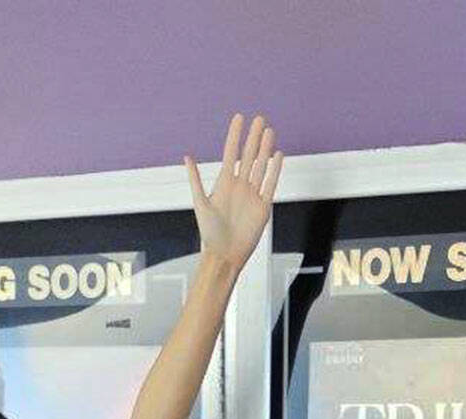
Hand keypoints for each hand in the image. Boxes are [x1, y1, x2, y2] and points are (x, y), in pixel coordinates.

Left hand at [186, 113, 282, 272]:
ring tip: (270, 132)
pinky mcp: (263, 207)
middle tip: (260, 119)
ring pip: (261, 166)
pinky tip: (278, 156)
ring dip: (265, 149)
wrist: (225, 254)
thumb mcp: (200, 203)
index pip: (231, 152)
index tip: (239, 118)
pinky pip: (270, 184)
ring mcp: (252, 195)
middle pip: (249, 155)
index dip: (235, 135)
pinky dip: (275, 170)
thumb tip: (187, 157)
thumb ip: (196, 179)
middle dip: (254, 137)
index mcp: (224, 182)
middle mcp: (239, 186)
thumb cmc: (210, 233)